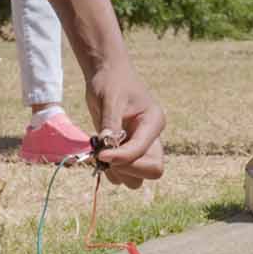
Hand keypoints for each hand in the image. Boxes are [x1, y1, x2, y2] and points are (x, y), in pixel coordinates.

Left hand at [84, 63, 166, 187]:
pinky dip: (110, 169)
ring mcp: (140, 147)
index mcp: (154, 121)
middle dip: (127, 169)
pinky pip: (122, 175)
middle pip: (152, 170)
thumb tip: (106, 149)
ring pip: (137, 178)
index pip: (143, 150)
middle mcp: (151, 138)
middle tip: (104, 156)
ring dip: (117, 172)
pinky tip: (99, 149)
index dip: (122, 157)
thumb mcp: (110, 99)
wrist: (107, 75)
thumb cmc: (111, 82)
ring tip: (100, 151)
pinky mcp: (127, 152)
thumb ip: (110, 125)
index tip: (100, 154)